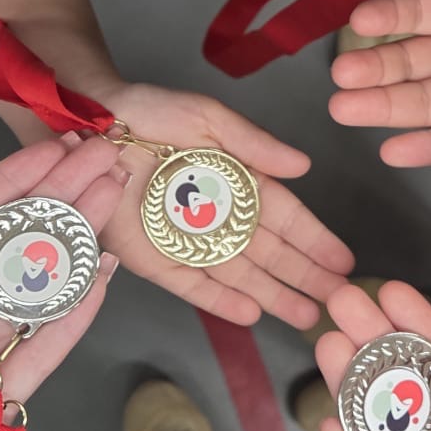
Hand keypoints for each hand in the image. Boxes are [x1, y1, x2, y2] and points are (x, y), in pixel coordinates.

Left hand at [0, 136, 127, 430]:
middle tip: (103, 151)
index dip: (7, 181)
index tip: (49, 144)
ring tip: (111, 193)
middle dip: (57, 195)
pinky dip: (69, 318)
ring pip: (30, 289)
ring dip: (72, 241)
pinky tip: (97, 276)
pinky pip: (34, 357)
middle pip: (8, 244)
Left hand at [99, 82, 353, 327]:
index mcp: (236, 180)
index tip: (343, 261)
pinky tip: (251, 314)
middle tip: (338, 299)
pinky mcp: (153, 259)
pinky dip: (220, 301)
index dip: (314, 239)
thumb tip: (304, 166)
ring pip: (238, 275)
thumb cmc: (149, 113)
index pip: (285, 216)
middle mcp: (217, 216)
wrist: (87, 123)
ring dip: (273, 295)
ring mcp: (186, 241)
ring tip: (306, 316)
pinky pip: (191, 284)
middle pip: (269, 252)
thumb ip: (255, 143)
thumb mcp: (208, 117)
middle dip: (304, 276)